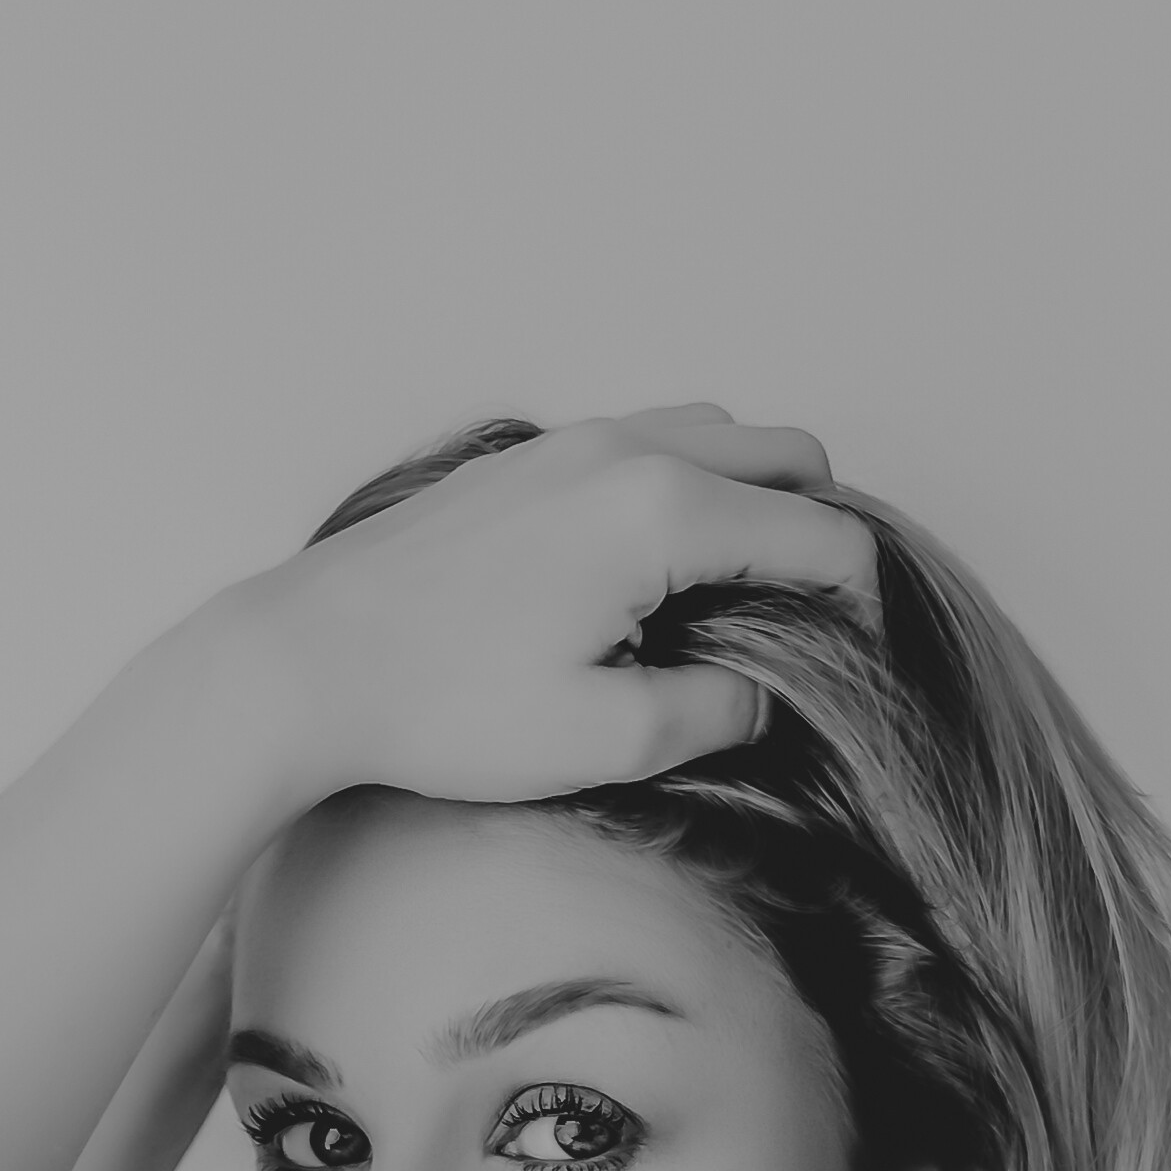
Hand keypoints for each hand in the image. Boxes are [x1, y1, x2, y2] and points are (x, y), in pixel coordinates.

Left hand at [239, 406, 881, 806]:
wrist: (307, 664)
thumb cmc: (442, 703)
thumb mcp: (605, 738)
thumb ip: (714, 712)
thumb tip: (758, 693)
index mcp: (663, 511)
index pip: (820, 532)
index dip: (862, 599)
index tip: (861, 658)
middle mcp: (627, 451)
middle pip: (787, 454)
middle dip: (821, 529)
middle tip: (810, 620)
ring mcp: (573, 442)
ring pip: (720, 432)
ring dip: (755, 496)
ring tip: (738, 594)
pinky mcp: (529, 458)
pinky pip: (651, 440)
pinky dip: (689, 484)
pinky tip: (657, 572)